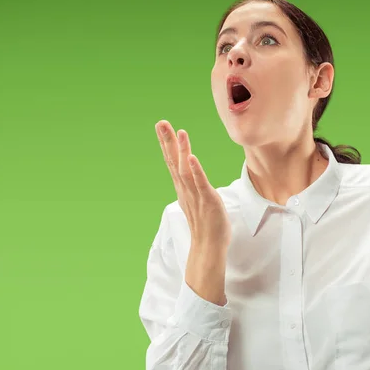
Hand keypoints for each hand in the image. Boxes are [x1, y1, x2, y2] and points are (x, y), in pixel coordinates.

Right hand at [156, 120, 231, 250]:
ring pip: (186, 169)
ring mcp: (195, 195)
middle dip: (167, 141)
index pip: (173, 162)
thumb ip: (192, 187)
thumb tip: (191, 178)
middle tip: (161, 122)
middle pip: (174, 162)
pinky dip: (196, 170)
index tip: (162, 126)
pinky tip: (192, 157)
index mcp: (183, 188)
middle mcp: (185, 189)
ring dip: (182, 151)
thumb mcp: (197, 200)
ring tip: (180, 132)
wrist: (209, 246)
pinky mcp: (207, 200)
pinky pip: (200, 183)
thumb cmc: (206, 224)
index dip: (167, 143)